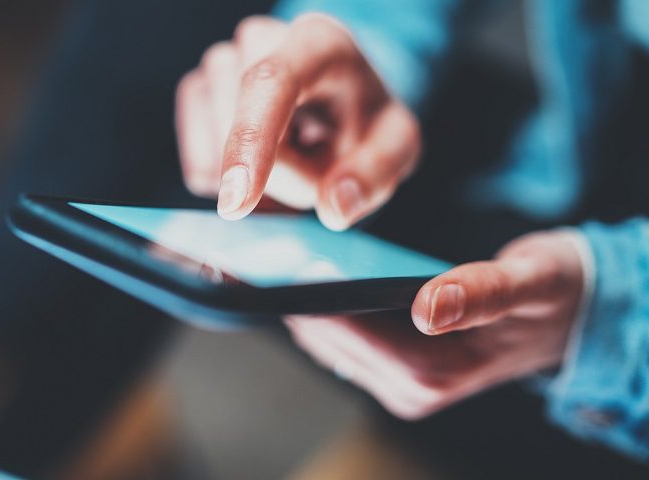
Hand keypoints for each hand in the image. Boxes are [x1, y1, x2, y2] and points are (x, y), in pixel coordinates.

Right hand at [175, 14, 419, 229]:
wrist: (335, 106)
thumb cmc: (364, 121)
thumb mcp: (393, 145)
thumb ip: (374, 174)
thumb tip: (335, 205)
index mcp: (319, 42)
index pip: (270, 82)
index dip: (249, 139)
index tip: (236, 200)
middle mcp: (261, 39)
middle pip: (243, 131)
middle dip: (280, 176)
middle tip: (318, 167)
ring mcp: (221, 62)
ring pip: (215, 151)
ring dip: (256, 178)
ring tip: (291, 156)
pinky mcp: (196, 92)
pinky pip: (198, 165)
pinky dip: (229, 182)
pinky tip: (258, 163)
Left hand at [285, 230, 584, 418]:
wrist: (566, 317)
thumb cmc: (550, 293)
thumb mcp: (531, 282)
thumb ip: (484, 293)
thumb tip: (429, 308)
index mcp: (435, 369)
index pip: (346, 330)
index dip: (299, 295)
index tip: (257, 264)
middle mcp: (411, 387)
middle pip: (326, 339)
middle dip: (285, 299)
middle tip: (244, 257)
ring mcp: (402, 385)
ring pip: (328, 344)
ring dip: (295, 306)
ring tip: (260, 264)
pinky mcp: (399, 375)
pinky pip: (343, 343)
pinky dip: (318, 312)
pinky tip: (301, 281)